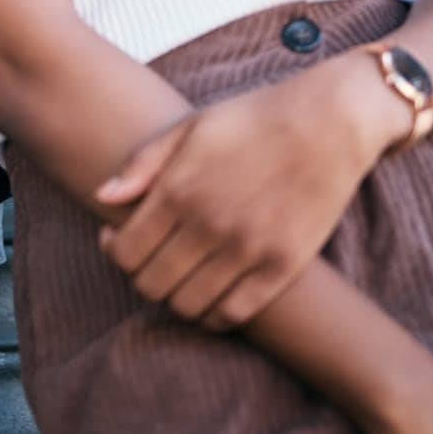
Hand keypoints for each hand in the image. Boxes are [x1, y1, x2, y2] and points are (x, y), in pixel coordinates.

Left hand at [95, 55, 400, 328]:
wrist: (329, 122)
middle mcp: (208, 224)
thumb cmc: (255, 118)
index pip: (125, 251)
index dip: (114, 251)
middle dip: (141, 277)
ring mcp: (247, 249)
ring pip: (188, 306)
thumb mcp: (192, 125)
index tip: (119, 239)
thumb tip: (102, 197)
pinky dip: (214, 315)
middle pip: (151, 285)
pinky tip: (212, 295)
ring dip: (175, 298)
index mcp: (179, 188)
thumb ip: (143, 162)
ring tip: (181, 277)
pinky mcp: (282, 267)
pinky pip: (234, 314)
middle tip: (152, 260)